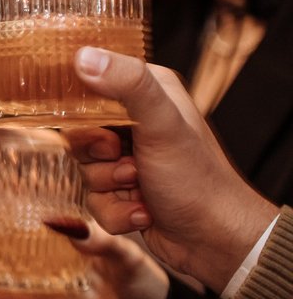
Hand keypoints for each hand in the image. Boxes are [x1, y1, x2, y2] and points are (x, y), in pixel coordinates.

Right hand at [0, 215, 168, 298]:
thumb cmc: (147, 286)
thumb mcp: (127, 255)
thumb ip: (98, 241)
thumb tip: (62, 222)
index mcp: (74, 232)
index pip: (37, 206)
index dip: (7, 191)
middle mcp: (54, 253)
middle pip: (9, 232)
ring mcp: (45, 280)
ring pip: (0, 261)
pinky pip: (6, 297)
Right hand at [64, 48, 279, 293]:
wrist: (218, 241)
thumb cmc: (199, 180)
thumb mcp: (163, 124)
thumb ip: (127, 85)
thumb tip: (84, 56)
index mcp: (146, 92)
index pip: (89, 86)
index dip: (84, 113)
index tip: (104, 132)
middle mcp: (134, 123)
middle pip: (79, 133)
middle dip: (97, 158)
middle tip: (130, 164)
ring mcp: (127, 159)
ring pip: (83, 170)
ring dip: (109, 188)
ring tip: (141, 190)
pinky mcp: (122, 192)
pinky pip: (93, 200)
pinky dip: (116, 212)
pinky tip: (143, 211)